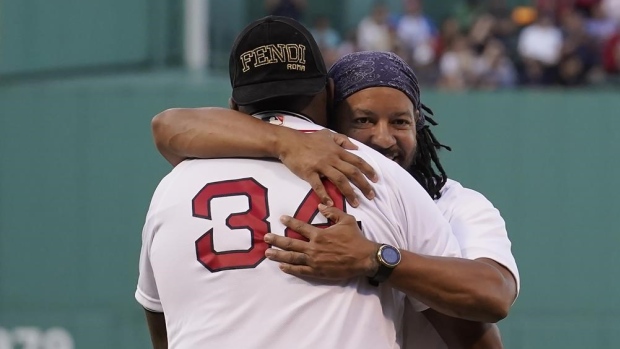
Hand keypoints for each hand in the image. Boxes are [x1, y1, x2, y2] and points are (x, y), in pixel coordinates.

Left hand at [264, 204, 378, 279]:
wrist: (364, 258)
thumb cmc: (356, 238)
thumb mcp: (346, 220)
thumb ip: (332, 212)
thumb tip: (320, 205)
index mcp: (319, 234)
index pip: (300, 227)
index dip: (290, 222)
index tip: (281, 219)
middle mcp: (314, 248)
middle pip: (291, 243)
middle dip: (277, 240)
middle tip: (266, 238)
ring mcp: (314, 261)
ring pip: (292, 258)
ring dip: (279, 255)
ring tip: (268, 253)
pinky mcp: (317, 272)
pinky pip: (300, 270)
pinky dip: (290, 268)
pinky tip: (282, 266)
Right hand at [276, 129, 377, 206]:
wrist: (289, 142)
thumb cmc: (309, 139)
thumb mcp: (328, 134)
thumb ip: (342, 140)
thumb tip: (356, 147)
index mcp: (338, 151)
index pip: (357, 161)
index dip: (368, 170)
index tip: (376, 180)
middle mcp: (332, 158)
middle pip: (352, 172)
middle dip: (364, 185)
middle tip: (371, 196)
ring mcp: (321, 166)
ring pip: (339, 180)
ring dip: (349, 193)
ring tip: (356, 203)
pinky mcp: (309, 173)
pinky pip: (318, 186)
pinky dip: (325, 195)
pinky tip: (330, 203)